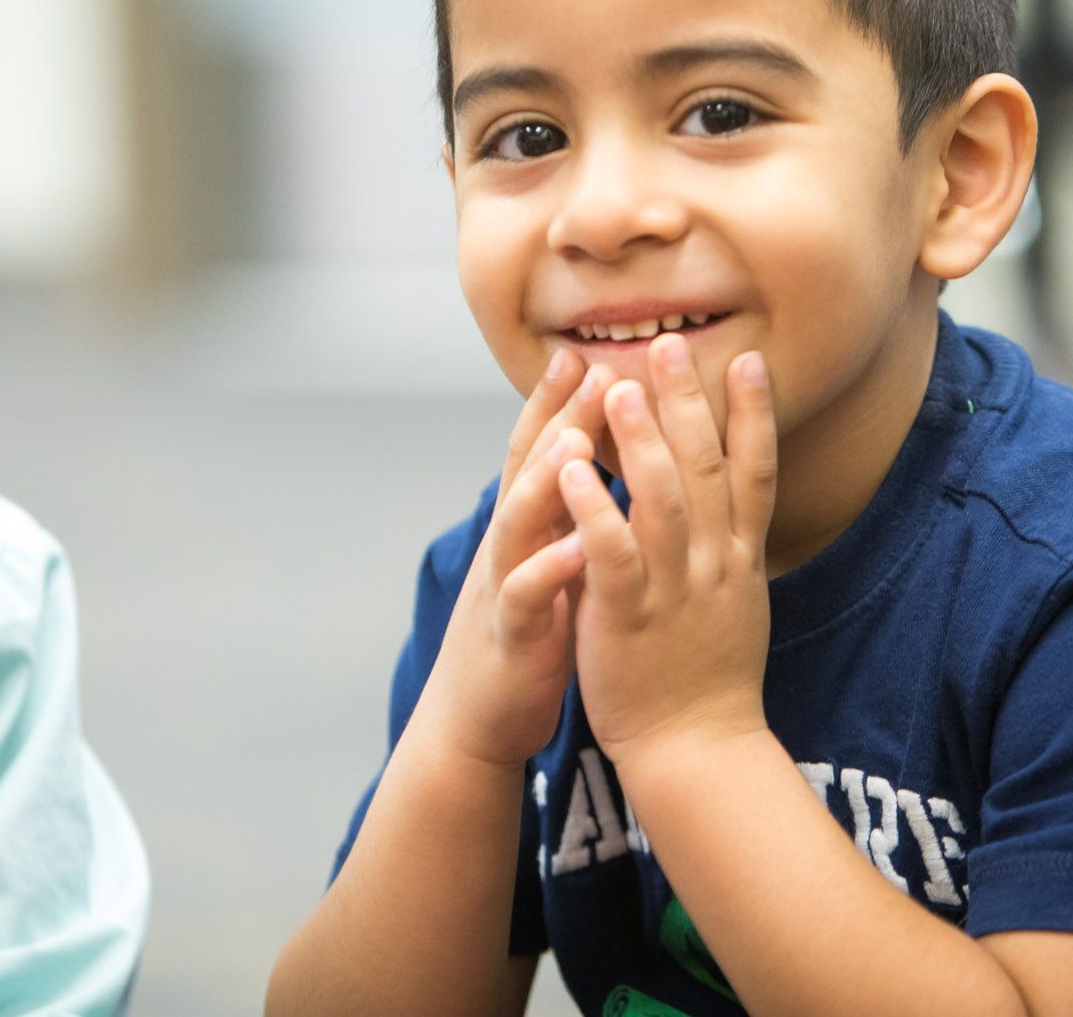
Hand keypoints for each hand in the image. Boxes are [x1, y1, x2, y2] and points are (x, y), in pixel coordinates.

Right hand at [418, 348, 616, 769]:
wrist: (476, 720)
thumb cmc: (525, 635)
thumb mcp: (543, 561)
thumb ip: (561, 513)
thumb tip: (589, 461)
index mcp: (526, 528)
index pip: (539, 451)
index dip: (559, 402)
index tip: (588, 352)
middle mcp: (508, 545)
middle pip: (529, 470)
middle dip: (559, 417)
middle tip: (595, 368)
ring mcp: (503, 586)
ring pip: (518, 522)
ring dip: (545, 480)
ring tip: (578, 441)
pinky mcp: (511, 636)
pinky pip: (528, 597)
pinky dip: (552, 570)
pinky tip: (582, 547)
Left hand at [558, 334, 778, 774]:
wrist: (700, 752)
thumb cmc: (709, 682)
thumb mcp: (736, 604)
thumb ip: (731, 550)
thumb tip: (735, 508)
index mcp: (738, 559)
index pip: (755, 472)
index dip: (753, 414)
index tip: (749, 359)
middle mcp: (714, 564)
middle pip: (709, 468)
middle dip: (689, 403)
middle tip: (668, 345)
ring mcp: (674, 589)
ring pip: (664, 501)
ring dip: (640, 442)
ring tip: (618, 389)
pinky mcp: (630, 616)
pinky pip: (613, 552)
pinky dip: (595, 507)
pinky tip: (573, 468)